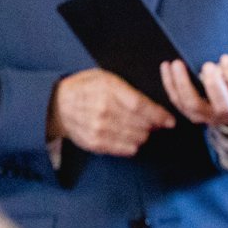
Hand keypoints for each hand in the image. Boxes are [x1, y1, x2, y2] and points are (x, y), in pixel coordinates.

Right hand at [47, 68, 175, 155]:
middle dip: (154, 126)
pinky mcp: (95, 143)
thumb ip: (129, 89)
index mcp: (108, 90)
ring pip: (136, 139)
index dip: (159, 115)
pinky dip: (133, 145)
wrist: (58, 104)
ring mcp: (98, 129)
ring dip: (144, 135)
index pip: (141, 106)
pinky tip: (131, 137)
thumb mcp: (106, 77)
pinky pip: (125, 149)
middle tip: (157, 124)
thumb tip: (152, 105)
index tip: (170, 120)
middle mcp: (103, 111)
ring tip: (142, 129)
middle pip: (141, 125)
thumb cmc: (86, 87)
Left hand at [160, 52, 227, 129]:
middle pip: (220, 105)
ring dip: (182, 85)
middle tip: (208, 66)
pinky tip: (167, 66)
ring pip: (192, 105)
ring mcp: (206, 116)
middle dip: (213, 86)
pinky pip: (177, 100)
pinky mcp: (189, 113)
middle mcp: (226, 114)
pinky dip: (170, 84)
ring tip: (177, 64)